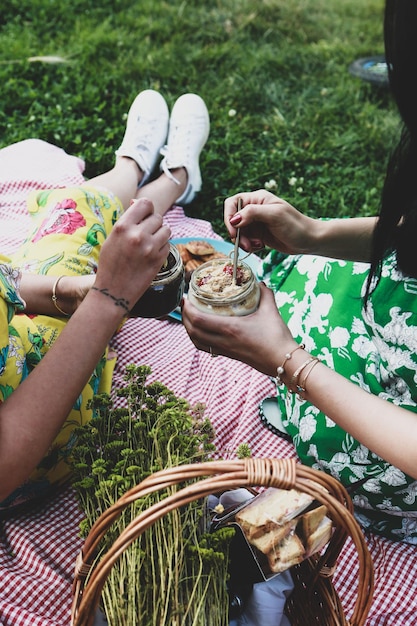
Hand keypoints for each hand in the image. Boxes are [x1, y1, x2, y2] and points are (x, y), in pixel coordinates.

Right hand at [94, 198, 170, 310]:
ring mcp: (150, 248)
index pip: (145, 203)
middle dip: (154, 224)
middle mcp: (138, 235)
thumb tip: (137, 203)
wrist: (113, 291)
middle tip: (146, 234)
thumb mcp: (112, 238)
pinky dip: (162, 247)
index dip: (147, 208)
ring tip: (150, 243)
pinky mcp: (159, 260)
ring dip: (161, 234)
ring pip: (166, 230)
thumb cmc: (110, 264)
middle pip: (157, 217)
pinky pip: (168, 245)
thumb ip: (127, 221)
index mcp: (123, 226)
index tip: (145, 215)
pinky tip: (151, 254)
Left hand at [182, 283, 296, 376]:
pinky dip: (198, 339)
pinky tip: (201, 331)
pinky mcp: (229, 355)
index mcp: (230, 328)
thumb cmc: (277, 337)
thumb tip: (259, 283)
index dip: (187, 309)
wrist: (283, 362)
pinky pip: (205, 348)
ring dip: (189, 329)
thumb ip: (264, 293)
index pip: (199, 319)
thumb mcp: (271, 310)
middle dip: (184, 317)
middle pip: (193, 331)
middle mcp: (224, 341)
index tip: (186, 298)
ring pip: (197, 341)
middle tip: (185, 304)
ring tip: (189, 317)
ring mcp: (225, 350)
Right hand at [224, 190, 318, 254]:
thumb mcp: (274, 215)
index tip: (234, 231)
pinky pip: (246, 240)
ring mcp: (256, 222)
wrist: (308, 240)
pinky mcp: (258, 234)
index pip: (232, 203)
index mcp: (257, 199)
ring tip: (257, 246)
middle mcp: (254, 209)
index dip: (229, 217)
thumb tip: (234, 219)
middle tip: (247, 245)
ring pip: (238, 232)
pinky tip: (261, 247)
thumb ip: (252, 213)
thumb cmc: (295, 225)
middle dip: (238, 234)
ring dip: (244, 242)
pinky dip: (249, 246)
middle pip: (233, 220)